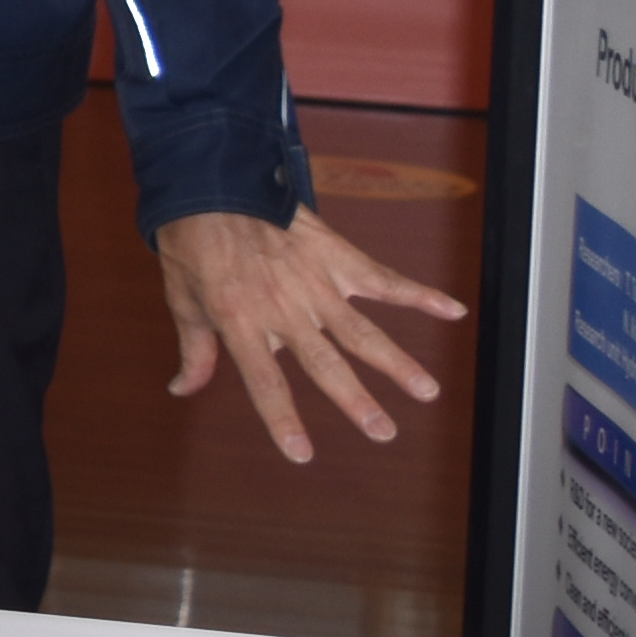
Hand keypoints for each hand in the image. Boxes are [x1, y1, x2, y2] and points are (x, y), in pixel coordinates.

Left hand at [156, 206, 462, 463]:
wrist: (210, 182)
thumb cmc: (192, 243)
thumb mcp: (183, 298)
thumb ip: (195, 349)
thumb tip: (183, 389)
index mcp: (241, 322)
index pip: (265, 382)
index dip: (282, 419)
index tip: (303, 454)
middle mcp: (283, 308)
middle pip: (325, 363)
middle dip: (356, 401)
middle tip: (384, 433)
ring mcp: (313, 282)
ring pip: (361, 331)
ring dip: (396, 363)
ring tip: (426, 392)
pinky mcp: (335, 256)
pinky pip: (383, 279)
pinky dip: (419, 294)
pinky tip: (453, 310)